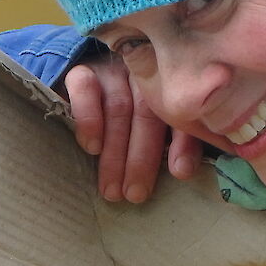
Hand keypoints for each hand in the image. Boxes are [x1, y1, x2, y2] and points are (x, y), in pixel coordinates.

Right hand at [62, 55, 203, 202]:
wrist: (85, 84)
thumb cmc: (129, 118)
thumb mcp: (154, 129)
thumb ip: (173, 141)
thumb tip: (181, 170)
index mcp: (168, 88)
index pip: (179, 114)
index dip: (183, 143)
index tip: (180, 172)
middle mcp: (143, 75)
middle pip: (146, 114)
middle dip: (142, 157)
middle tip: (135, 195)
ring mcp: (113, 71)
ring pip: (118, 109)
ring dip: (115, 152)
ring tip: (112, 189)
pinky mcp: (82, 71)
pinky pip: (84, 88)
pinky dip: (89, 118)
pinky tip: (92, 147)